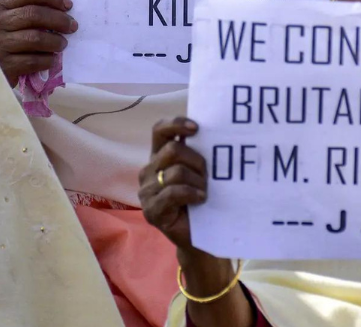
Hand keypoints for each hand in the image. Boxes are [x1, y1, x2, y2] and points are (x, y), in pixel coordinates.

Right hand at [0, 0, 75, 84]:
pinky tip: (52, 59)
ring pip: (35, 38)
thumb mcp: (8, 20)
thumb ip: (29, 11)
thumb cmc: (2, 41)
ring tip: (63, 44)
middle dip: (59, 19)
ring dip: (56, 41)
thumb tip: (64, 10)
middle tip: (72, 26)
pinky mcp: (4, 66)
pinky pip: (33, 60)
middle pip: (34, 13)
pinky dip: (48, 60)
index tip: (68, 5)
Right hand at [139, 117, 207, 251]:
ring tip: (205, 192)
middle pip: (172, 150)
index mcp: (159, 156)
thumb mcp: (199, 172)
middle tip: (208, 175)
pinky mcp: (151, 210)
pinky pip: (173, 192)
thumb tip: (214, 132)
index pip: (159, 130)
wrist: (200, 236)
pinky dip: (191, 194)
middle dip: (197, 161)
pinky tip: (201, 199)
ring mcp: (147, 191)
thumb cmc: (201, 199)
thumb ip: (197, 153)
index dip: (176, 124)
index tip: (197, 128)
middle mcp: (149, 170)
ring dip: (197, 182)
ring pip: (176, 172)